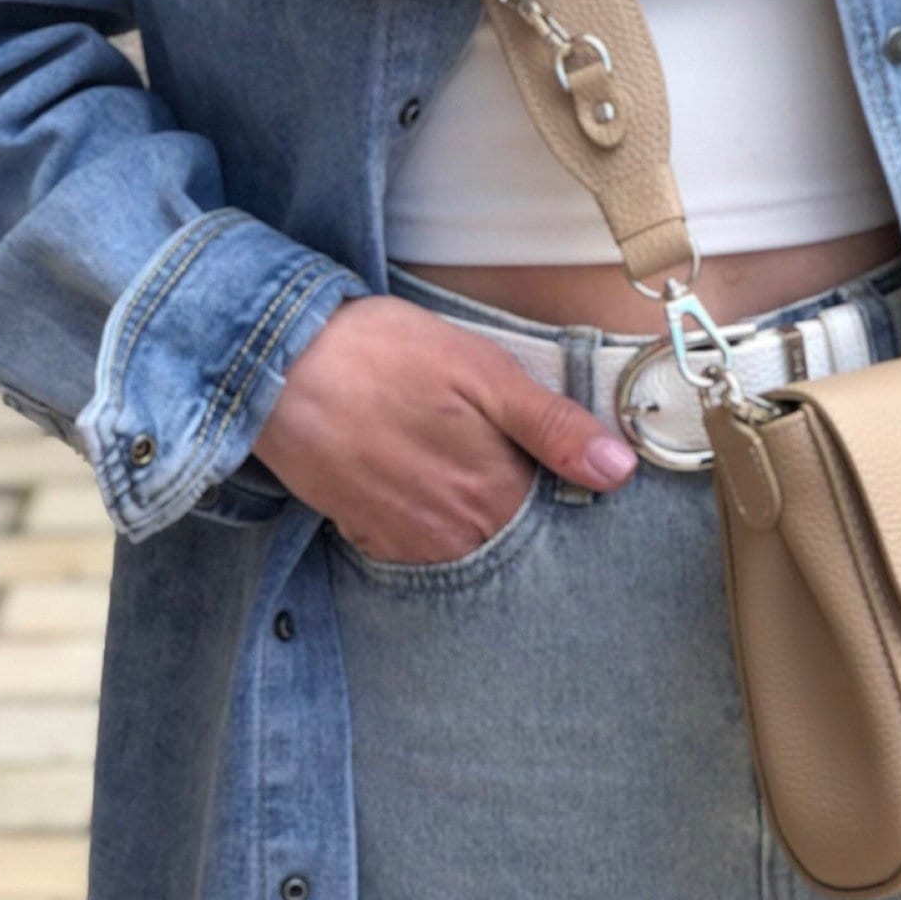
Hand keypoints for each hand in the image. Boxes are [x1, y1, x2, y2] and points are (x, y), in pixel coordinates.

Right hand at [249, 293, 636, 562]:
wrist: (282, 366)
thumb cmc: (388, 355)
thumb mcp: (485, 372)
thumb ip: (553, 428)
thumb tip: (618, 471)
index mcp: (495, 493)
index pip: (553, 513)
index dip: (553, 479)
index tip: (538, 452)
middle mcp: (455, 535)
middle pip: (509, 532)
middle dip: (509, 497)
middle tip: (478, 442)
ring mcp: (407, 542)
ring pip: (463, 541)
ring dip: (465, 508)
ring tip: (442, 450)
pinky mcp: (365, 537)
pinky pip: (416, 544)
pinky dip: (423, 516)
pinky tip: (411, 469)